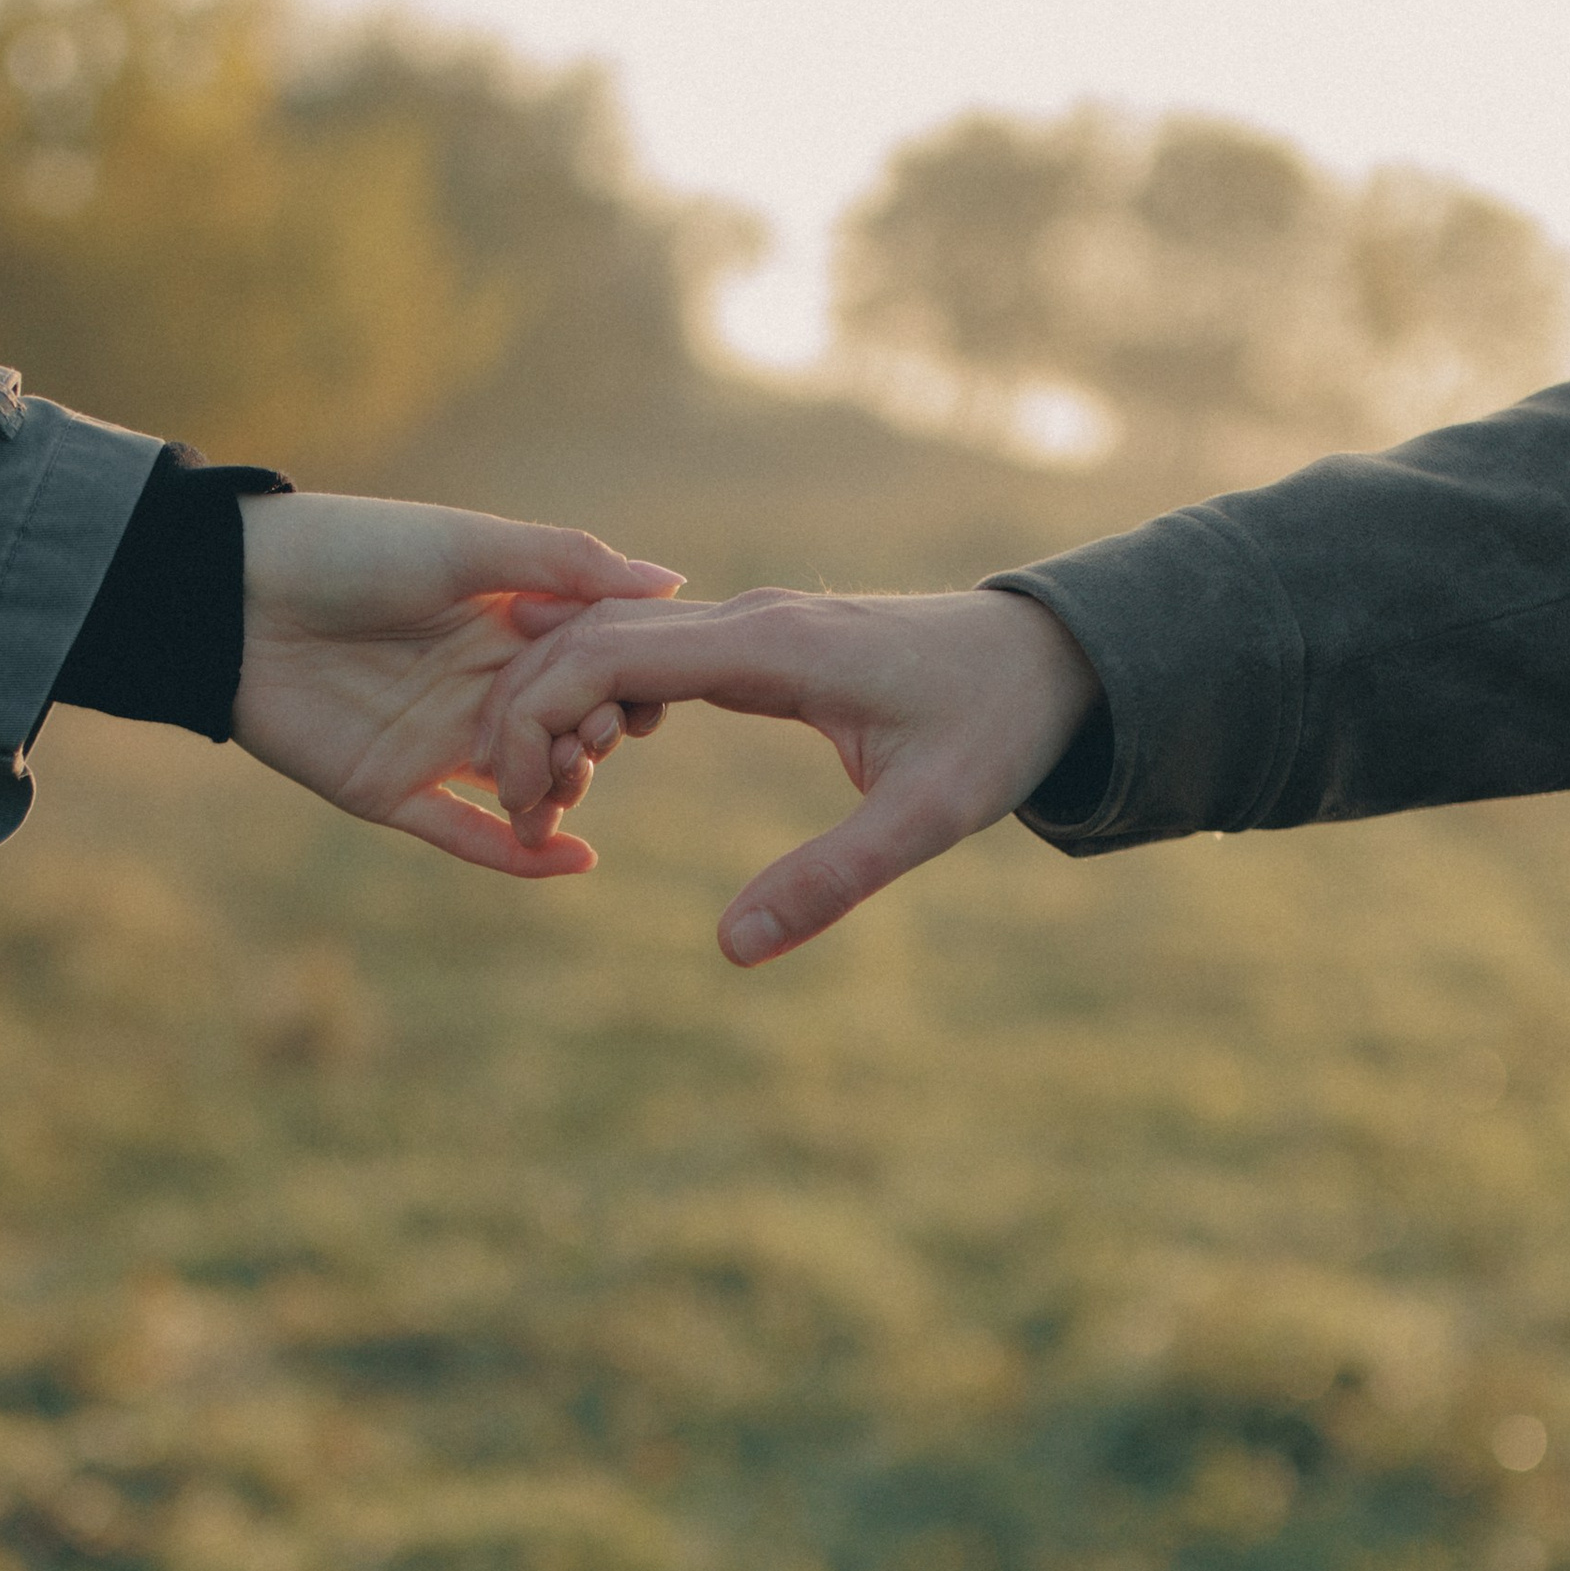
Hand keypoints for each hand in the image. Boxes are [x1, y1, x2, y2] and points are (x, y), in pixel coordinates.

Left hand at [232, 492, 681, 877]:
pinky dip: (519, 857)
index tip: (647, 691)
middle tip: (601, 738)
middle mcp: (476, 686)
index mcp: (500, 624)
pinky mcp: (392, 790)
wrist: (235, 599)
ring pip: (524, 785)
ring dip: (563, 792)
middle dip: (593, 740)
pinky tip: (579, 860)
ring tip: (578, 786)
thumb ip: (563, 564)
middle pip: (562, 730)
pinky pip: (466, 834)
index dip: (620, 682)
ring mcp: (435, 743)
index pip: (585, 667)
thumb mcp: (466, 544)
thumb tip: (670, 584)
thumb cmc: (349, 549)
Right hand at [480, 585, 1101, 959]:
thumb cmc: (997, 728)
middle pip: (589, 637)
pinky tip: (595, 762)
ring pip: (611, 639)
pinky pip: (649, 652)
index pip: (610, 652)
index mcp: (773, 646)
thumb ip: (832, 882)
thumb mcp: (929, 818)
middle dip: (527, 715)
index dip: (539, 715)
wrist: (1053, 656)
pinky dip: (601, 697)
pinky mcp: (758, 642)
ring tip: (548, 800)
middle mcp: (749, 620)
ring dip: (559, 707)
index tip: (519, 797)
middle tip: (516, 813)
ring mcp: (750, 623)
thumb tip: (731, 950)